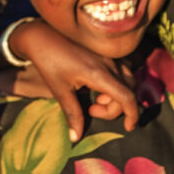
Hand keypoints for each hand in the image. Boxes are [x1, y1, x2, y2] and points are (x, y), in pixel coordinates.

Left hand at [9, 20, 138, 139]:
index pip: (127, 97)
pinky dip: (118, 82)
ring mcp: (109, 55)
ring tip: (95, 99)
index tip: (127, 128)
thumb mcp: (59, 90)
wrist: (41, 35)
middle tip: (92, 110)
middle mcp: (109, 63)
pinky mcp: (106, 51)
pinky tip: (99, 86)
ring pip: (128, 80)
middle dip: (115, 108)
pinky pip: (123, 70)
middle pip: (128, 91)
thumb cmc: (49, 62)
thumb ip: (72, 114)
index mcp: (99, 73)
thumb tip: (76, 138)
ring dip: (117, 95)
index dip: (132, 116)